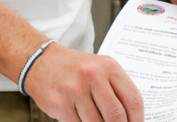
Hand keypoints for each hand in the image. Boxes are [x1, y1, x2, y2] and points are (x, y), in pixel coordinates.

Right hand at [23, 44, 142, 121]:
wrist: (38, 61)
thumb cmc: (74, 69)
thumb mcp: (99, 70)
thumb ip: (117, 91)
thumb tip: (132, 121)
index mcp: (108, 66)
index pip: (133, 101)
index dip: (138, 120)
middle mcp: (91, 75)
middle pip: (117, 116)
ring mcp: (74, 89)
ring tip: (92, 118)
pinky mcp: (59, 103)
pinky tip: (78, 115)